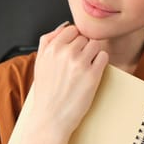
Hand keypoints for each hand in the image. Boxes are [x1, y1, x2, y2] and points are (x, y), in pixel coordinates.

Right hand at [32, 22, 108, 137]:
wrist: (51, 118)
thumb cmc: (46, 92)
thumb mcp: (40, 63)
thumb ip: (47, 41)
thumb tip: (63, 25)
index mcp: (51, 49)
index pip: (71, 29)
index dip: (74, 40)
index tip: (73, 51)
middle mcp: (65, 53)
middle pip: (84, 37)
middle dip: (83, 48)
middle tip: (77, 64)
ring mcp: (79, 63)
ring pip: (95, 45)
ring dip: (93, 54)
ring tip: (85, 68)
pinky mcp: (92, 74)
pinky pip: (103, 56)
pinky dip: (101, 62)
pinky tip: (92, 72)